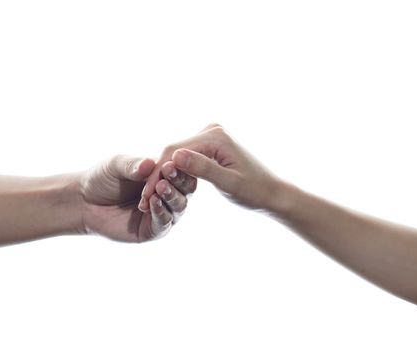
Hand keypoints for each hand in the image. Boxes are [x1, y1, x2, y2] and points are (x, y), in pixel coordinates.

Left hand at [81, 155, 196, 241]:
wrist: (84, 202)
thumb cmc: (103, 178)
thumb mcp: (116, 166)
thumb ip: (133, 165)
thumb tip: (149, 164)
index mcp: (164, 176)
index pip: (181, 170)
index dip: (179, 165)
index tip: (173, 160)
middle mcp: (168, 194)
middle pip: (186, 189)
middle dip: (179, 181)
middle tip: (169, 172)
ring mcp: (162, 213)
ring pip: (178, 206)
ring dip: (171, 196)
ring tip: (161, 188)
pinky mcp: (153, 230)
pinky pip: (164, 222)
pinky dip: (161, 212)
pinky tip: (154, 202)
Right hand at [139, 124, 282, 210]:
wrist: (272, 192)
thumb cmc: (255, 191)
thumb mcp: (229, 183)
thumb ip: (203, 169)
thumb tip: (175, 157)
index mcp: (216, 136)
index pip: (175, 151)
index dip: (157, 174)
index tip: (146, 197)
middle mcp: (211, 130)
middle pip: (172, 150)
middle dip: (157, 175)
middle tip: (143, 201)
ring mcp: (209, 136)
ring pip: (175, 154)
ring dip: (162, 175)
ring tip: (149, 199)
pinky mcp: (208, 145)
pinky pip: (184, 157)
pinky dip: (173, 173)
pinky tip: (163, 188)